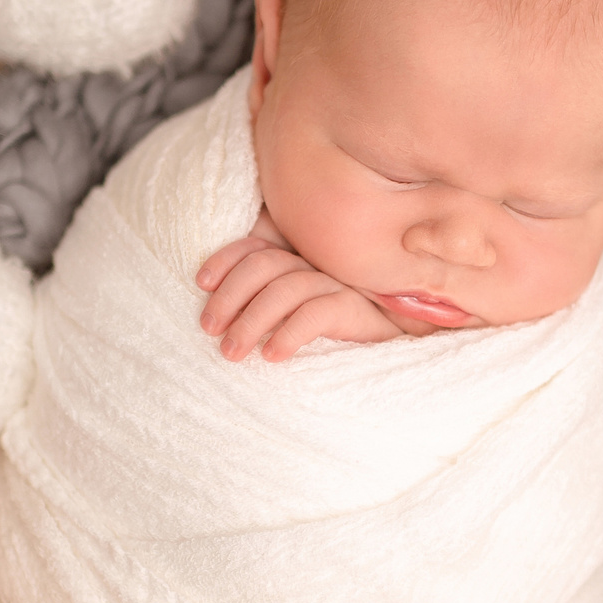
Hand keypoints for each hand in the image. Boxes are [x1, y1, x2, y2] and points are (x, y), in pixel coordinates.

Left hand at [195, 211, 404, 360]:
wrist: (401, 337)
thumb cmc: (339, 325)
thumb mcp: (298, 307)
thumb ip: (271, 296)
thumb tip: (225, 311)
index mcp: (300, 254)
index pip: (256, 245)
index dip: (225, 259)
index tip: (201, 283)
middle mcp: (318, 261)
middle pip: (264, 264)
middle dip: (230, 296)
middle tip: (210, 330)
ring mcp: (338, 280)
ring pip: (285, 289)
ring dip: (251, 321)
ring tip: (232, 352)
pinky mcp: (356, 305)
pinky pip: (317, 313)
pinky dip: (290, 333)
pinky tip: (273, 356)